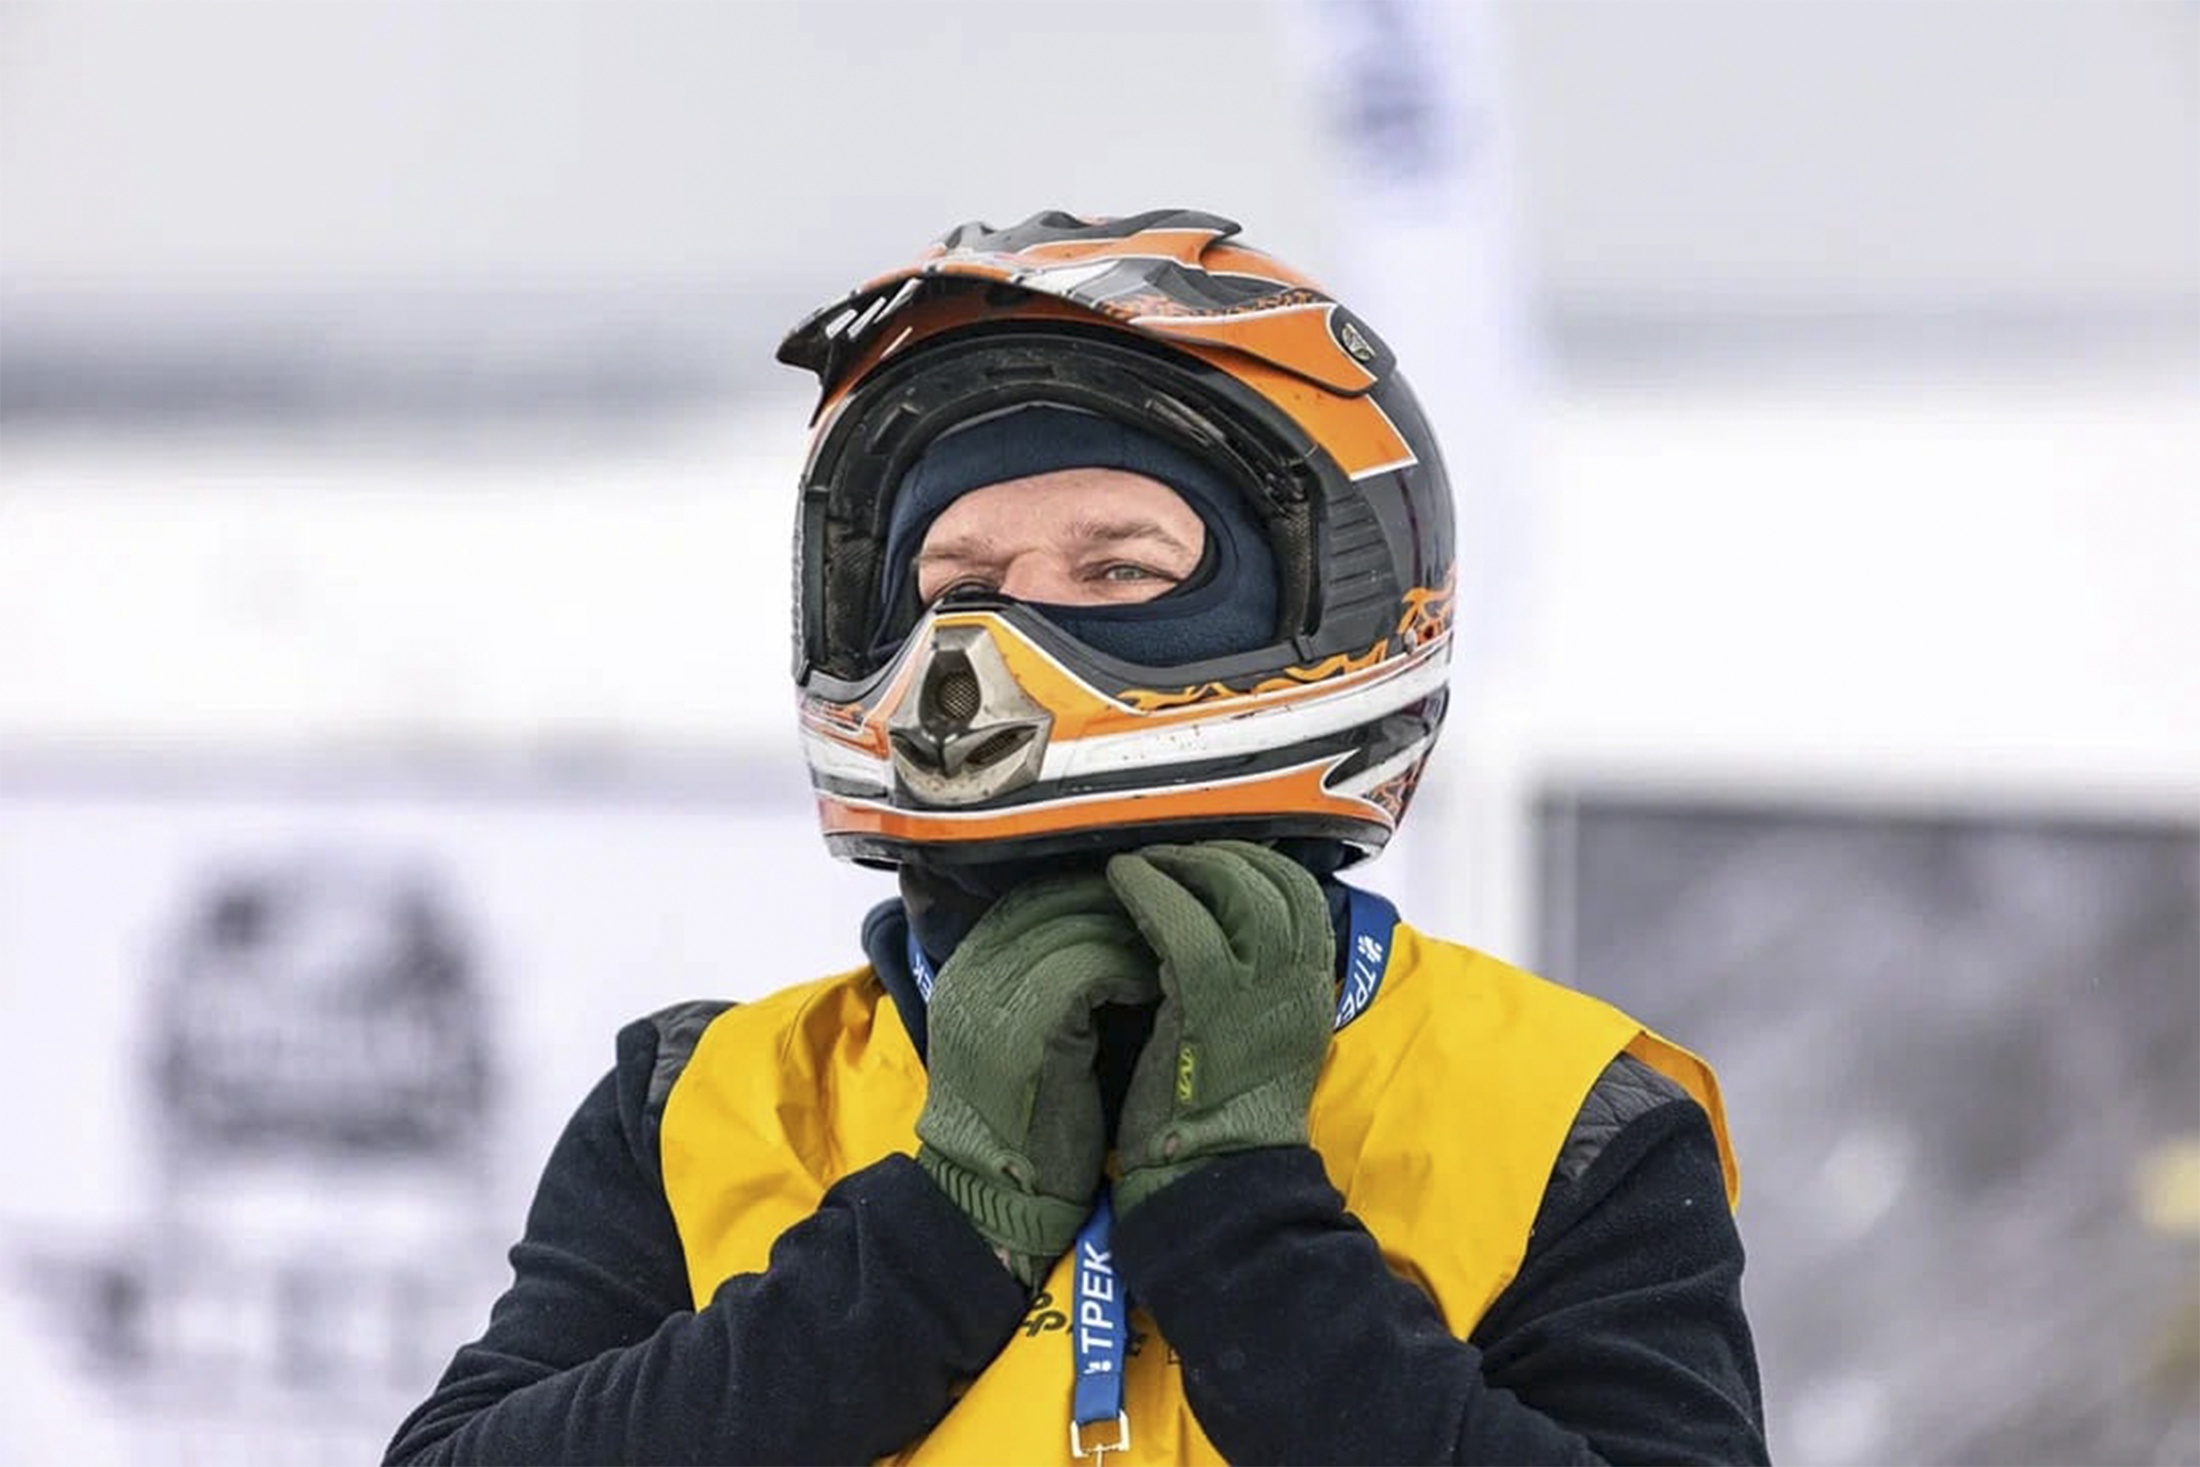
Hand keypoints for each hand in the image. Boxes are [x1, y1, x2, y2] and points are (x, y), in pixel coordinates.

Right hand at [915, 871, 1156, 1286]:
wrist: (996, 1200)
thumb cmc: (1027, 1122)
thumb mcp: (1027, 1034)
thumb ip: (1050, 978)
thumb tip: (1117, 924)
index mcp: (968, 968)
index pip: (1033, 895)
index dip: (1093, 892)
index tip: (1146, 898)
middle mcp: (974, 972)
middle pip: (1055, 898)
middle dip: (1122, 901)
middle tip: (1177, 909)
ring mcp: (995, 998)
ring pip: (1079, 924)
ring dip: (1137, 931)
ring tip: (1178, 942)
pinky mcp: (1030, 1030)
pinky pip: (1091, 969)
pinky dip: (1132, 970)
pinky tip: (1161, 982)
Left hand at [1102, 840, 1333, 1215]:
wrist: (1214, 1179)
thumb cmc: (1224, 1116)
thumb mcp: (1263, 1038)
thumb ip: (1258, 983)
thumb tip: (1226, 927)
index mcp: (1311, 991)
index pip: (1300, 893)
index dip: (1252, 861)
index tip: (1209, 857)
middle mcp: (1295, 982)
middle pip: (1269, 880)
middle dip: (1214, 854)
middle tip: (1168, 854)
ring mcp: (1255, 990)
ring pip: (1230, 889)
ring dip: (1179, 863)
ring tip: (1141, 863)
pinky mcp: (1206, 1003)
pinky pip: (1181, 923)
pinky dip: (1149, 890)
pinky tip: (1122, 880)